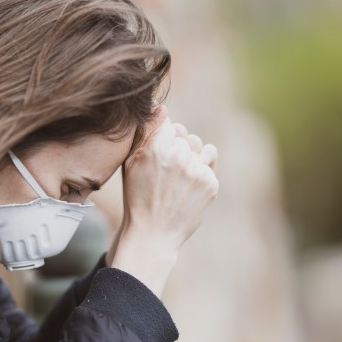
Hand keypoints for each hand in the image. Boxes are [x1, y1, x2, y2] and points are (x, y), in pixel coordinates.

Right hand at [110, 107, 218, 296]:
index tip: (157, 158)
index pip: (169, 125)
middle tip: (166, 174)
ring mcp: (197, 171)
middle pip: (185, 136)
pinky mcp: (210, 184)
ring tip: (178, 179)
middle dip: (177, 149)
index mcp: (156, 149)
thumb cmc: (137, 197)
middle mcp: (178, 157)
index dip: (163, 140)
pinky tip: (187, 188)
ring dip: (192, 157)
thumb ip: (145, 133)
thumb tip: (162, 107)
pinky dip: (201, 172)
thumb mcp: (130, 164)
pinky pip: (210, 162)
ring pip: (200, 147)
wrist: (153, 234)